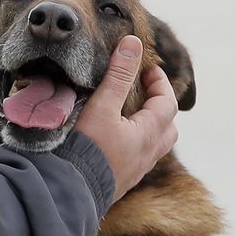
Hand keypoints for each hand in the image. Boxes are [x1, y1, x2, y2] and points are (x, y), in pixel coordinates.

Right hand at [75, 36, 178, 201]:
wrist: (66, 191)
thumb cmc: (84, 149)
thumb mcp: (101, 107)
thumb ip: (118, 75)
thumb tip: (133, 44)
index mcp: (148, 134)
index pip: (167, 103)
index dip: (160, 82)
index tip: (147, 69)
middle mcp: (147, 155)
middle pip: (168, 126)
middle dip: (160, 105)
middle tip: (144, 90)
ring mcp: (135, 171)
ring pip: (155, 145)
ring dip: (150, 126)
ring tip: (131, 113)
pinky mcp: (120, 181)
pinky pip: (138, 158)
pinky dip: (136, 143)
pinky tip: (115, 139)